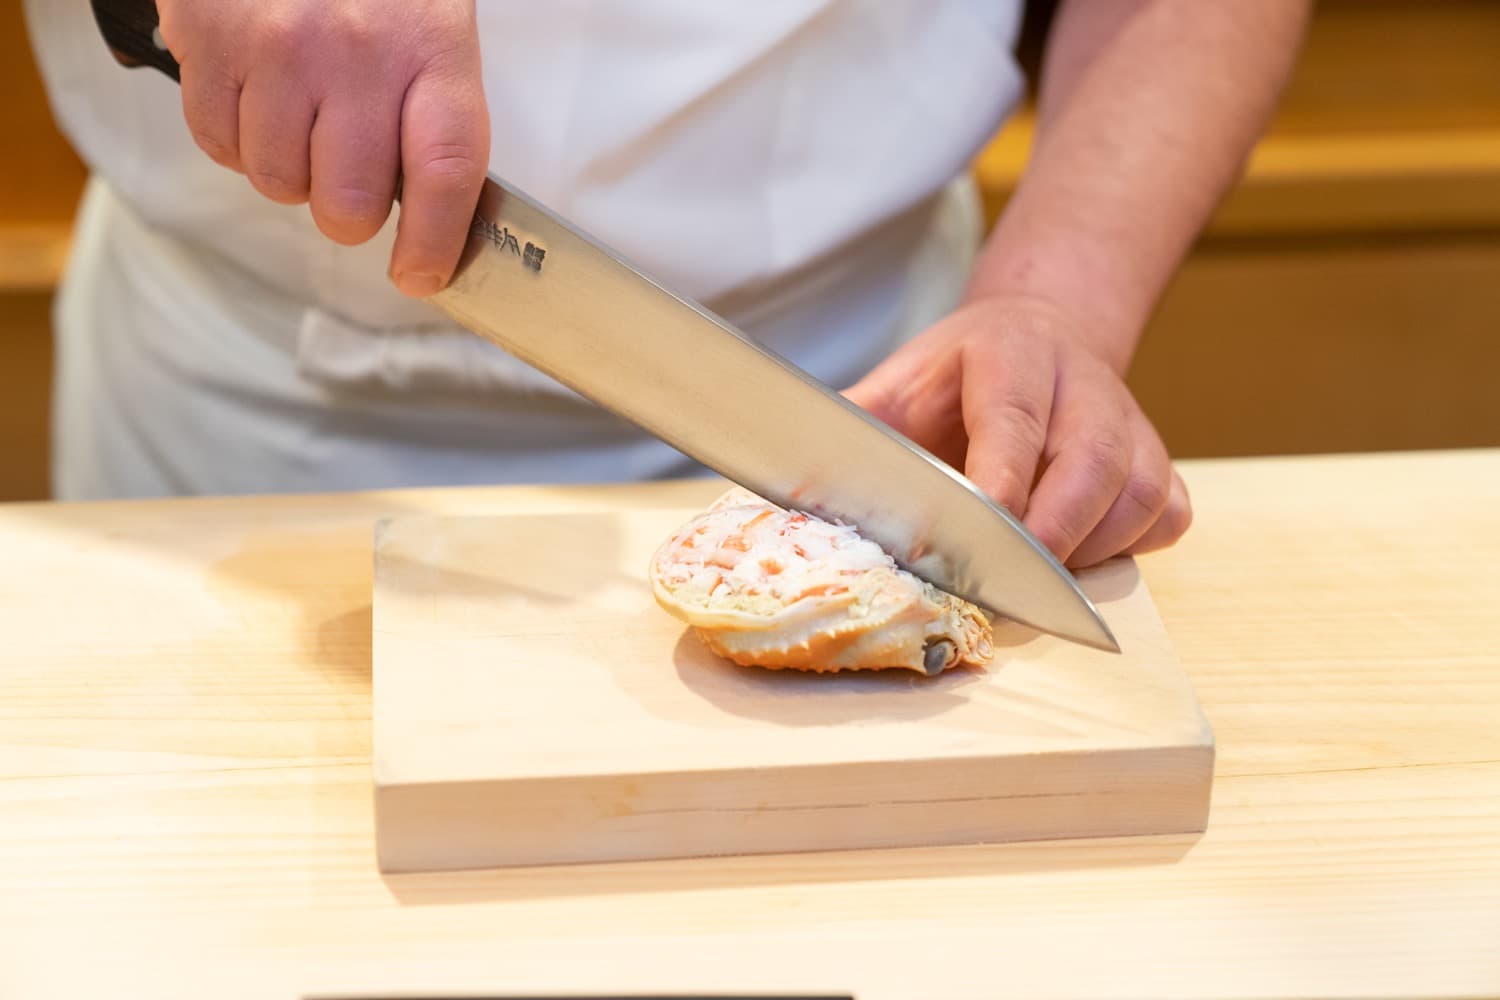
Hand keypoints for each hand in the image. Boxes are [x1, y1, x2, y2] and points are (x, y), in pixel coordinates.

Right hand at [157, 0, 489, 297]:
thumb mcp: (428, 24)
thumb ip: (433, 116)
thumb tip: (433, 220)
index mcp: (432, 48)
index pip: (447, 173)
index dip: (435, 243)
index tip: (421, 275)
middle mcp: (357, 51)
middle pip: (350, 201)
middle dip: (346, 213)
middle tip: (346, 181)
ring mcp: (278, 47)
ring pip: (279, 183)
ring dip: (288, 172)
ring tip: (298, 117)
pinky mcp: (210, 41)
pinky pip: (218, 145)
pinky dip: (235, 141)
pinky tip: (255, 96)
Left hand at [845, 296, 1191, 568]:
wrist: (1036, 338)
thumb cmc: (953, 379)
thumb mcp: (894, 385)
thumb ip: (849, 430)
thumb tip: (784, 486)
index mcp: (1011, 350)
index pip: (1016, 417)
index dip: (1004, 476)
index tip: (981, 529)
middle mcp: (1083, 381)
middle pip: (1093, 462)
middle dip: (1051, 533)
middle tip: (1004, 588)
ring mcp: (1132, 422)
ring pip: (1135, 497)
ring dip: (1087, 551)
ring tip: (1030, 578)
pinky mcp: (1161, 460)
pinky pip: (1164, 516)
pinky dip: (1127, 549)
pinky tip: (1079, 554)